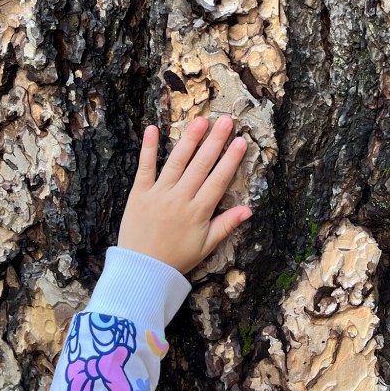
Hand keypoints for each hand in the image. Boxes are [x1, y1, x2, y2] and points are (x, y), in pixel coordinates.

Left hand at [116, 114, 251, 274]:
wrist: (141, 269)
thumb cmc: (176, 258)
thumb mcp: (206, 246)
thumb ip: (226, 225)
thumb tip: (249, 210)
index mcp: (198, 211)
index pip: (218, 180)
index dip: (231, 160)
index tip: (241, 141)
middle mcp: (180, 198)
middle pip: (201, 165)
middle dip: (215, 141)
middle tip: (226, 121)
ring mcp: (159, 193)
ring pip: (177, 161)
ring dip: (190, 139)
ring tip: (201, 120)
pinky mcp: (140, 193)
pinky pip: (145, 167)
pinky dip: (148, 148)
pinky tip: (153, 128)